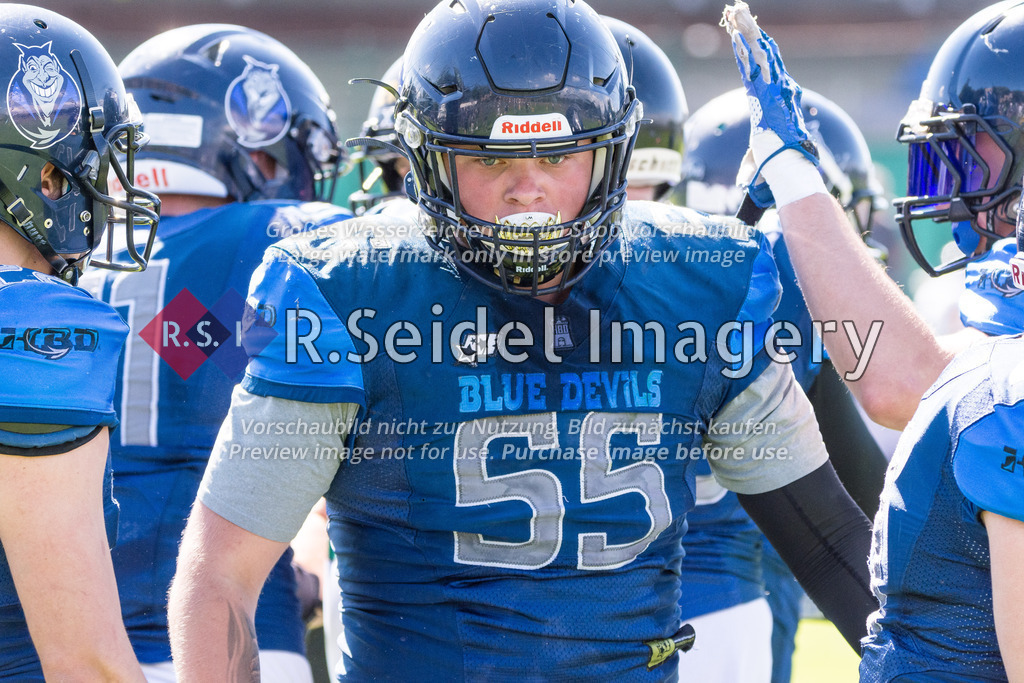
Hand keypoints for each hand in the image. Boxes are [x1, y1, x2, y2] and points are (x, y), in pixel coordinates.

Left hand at [721, 1, 821, 207]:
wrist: (787, 165)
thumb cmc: (777, 165)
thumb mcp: (759, 159)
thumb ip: (749, 163)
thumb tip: (744, 181)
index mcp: (776, 98)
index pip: (762, 67)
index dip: (751, 48)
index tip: (742, 31)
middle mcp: (777, 89)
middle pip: (761, 52)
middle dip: (750, 29)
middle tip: (738, 9)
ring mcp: (773, 88)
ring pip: (758, 52)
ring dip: (747, 30)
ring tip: (736, 9)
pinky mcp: (767, 91)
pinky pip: (754, 63)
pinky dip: (746, 47)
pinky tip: (736, 31)